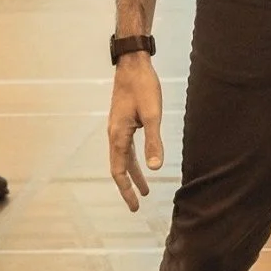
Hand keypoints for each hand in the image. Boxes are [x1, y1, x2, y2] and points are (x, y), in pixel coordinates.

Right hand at [107, 53, 163, 211]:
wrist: (133, 64)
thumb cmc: (143, 87)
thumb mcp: (153, 115)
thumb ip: (154, 141)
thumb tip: (155, 168)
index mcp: (118, 135)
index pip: (119, 171)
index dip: (126, 190)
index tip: (134, 206)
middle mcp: (114, 134)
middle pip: (119, 167)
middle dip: (129, 186)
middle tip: (137, 205)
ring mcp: (118, 127)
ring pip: (124, 157)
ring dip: (133, 173)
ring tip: (145, 188)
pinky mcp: (124, 120)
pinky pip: (127, 146)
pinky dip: (134, 159)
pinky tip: (143, 161)